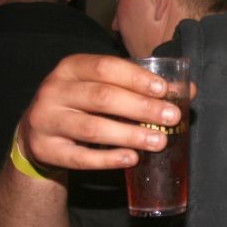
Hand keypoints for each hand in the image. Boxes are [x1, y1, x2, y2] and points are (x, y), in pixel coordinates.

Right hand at [17, 54, 189, 171]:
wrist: (38, 132)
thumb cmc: (83, 104)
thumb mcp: (105, 87)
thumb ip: (142, 87)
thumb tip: (188, 90)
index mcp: (71, 68)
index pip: (105, 67)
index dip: (136, 78)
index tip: (164, 90)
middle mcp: (54, 91)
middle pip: (102, 97)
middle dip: (141, 107)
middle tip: (172, 117)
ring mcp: (45, 121)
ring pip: (92, 128)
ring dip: (130, 135)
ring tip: (159, 141)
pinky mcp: (45, 150)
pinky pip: (79, 158)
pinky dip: (108, 159)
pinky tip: (132, 158)